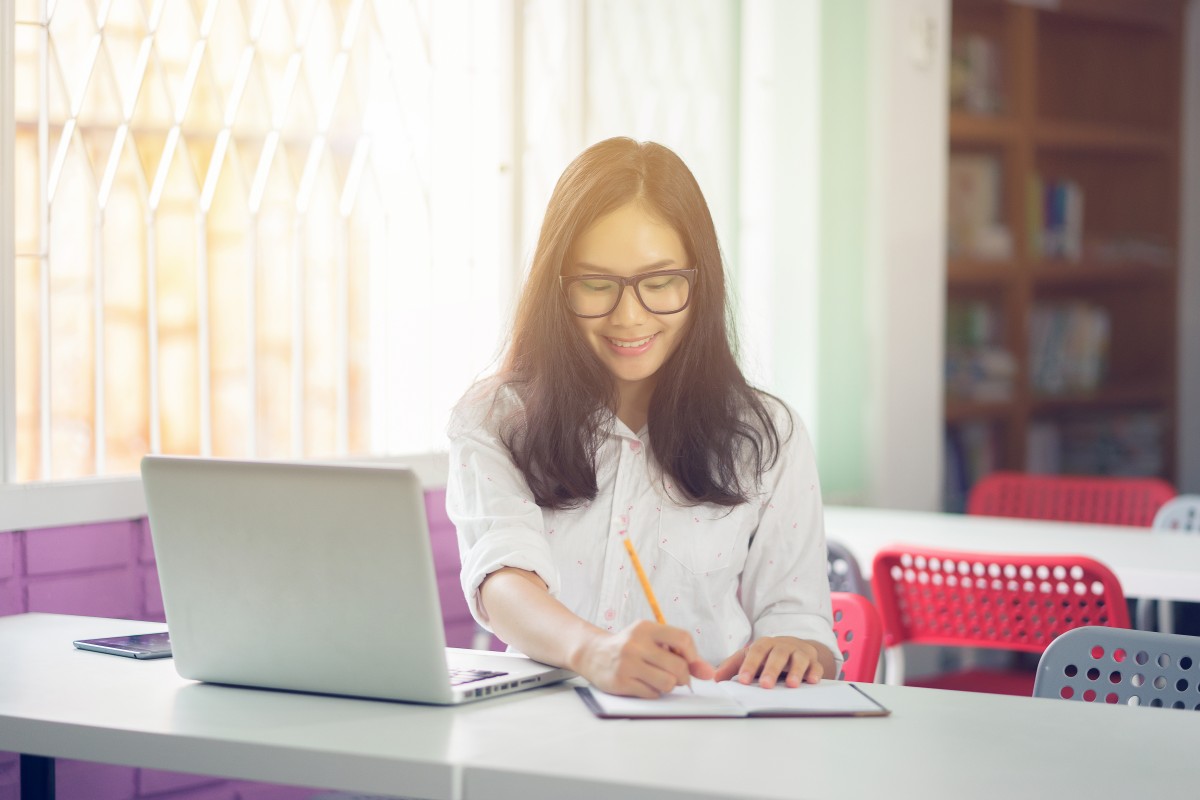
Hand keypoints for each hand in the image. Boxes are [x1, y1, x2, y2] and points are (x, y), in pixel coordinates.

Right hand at [573, 620, 714, 697]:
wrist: (593, 654)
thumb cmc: (629, 647)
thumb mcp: (652, 641)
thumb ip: (681, 654)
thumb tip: (708, 672)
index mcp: (646, 628)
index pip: (682, 638)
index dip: (692, 655)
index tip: (689, 662)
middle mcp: (636, 643)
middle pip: (678, 666)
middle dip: (683, 677)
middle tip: (677, 677)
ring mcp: (627, 663)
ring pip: (667, 683)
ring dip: (669, 686)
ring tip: (659, 680)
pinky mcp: (621, 682)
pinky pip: (652, 694)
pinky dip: (654, 693)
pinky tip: (644, 684)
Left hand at [713, 636, 823, 688]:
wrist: (794, 647)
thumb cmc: (767, 655)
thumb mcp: (749, 657)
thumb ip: (732, 667)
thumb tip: (714, 678)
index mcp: (764, 645)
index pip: (755, 653)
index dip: (749, 665)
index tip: (742, 680)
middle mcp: (782, 646)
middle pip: (777, 655)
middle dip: (771, 670)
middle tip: (765, 685)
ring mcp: (799, 653)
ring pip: (798, 659)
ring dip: (795, 671)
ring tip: (792, 685)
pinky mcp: (813, 662)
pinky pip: (815, 666)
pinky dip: (815, 672)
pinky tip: (812, 681)